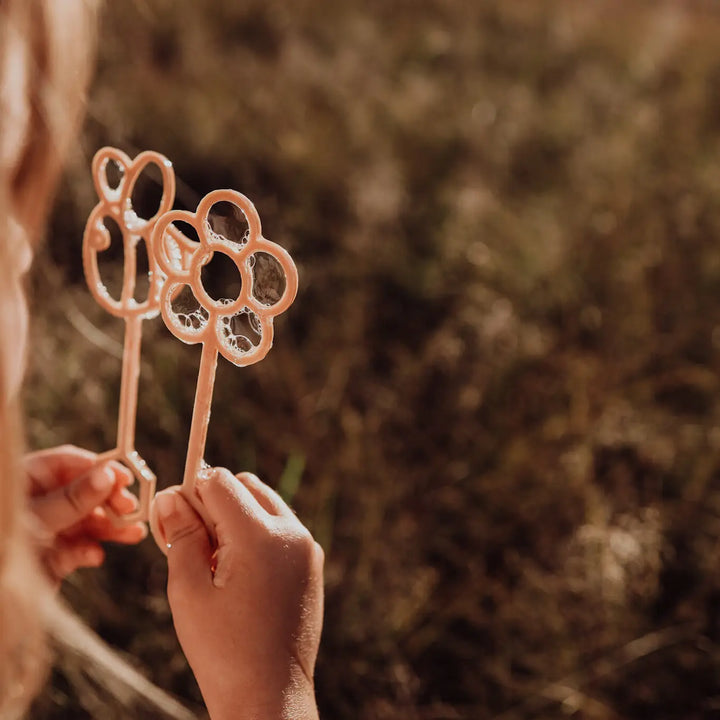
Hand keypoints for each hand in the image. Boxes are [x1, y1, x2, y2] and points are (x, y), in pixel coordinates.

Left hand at [25, 444, 146, 582]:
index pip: (69, 463)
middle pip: (85, 491)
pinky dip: (90, 551)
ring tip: (134, 533)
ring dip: (112, 526)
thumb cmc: (4, 544)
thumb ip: (73, 498)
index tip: (124, 477)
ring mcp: (48, 530)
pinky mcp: (53, 559)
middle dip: (110, 500)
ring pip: (88, 521)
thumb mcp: (36, 518)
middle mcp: (40, 502)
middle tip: (131, 507)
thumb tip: (107, 474)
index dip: (99, 468)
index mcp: (28, 481)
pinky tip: (95, 557)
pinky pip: (78, 549)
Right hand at [150, 470, 323, 719]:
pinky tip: (239, 573)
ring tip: (215, 562)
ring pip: (265, 502)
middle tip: (193, 543)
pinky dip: (257, 533)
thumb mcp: (188, 590)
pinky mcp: (312, 563)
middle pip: (246, 485)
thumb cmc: (222, 650)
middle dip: (215, 502)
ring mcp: (307, 547)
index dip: (190, 494)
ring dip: (236, 516)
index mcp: (260, 536)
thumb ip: (180, 535)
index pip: (220, 481)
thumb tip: (171, 495)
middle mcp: (291, 532)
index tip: (174, 523)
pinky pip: (280, 527)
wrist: (270, 696)